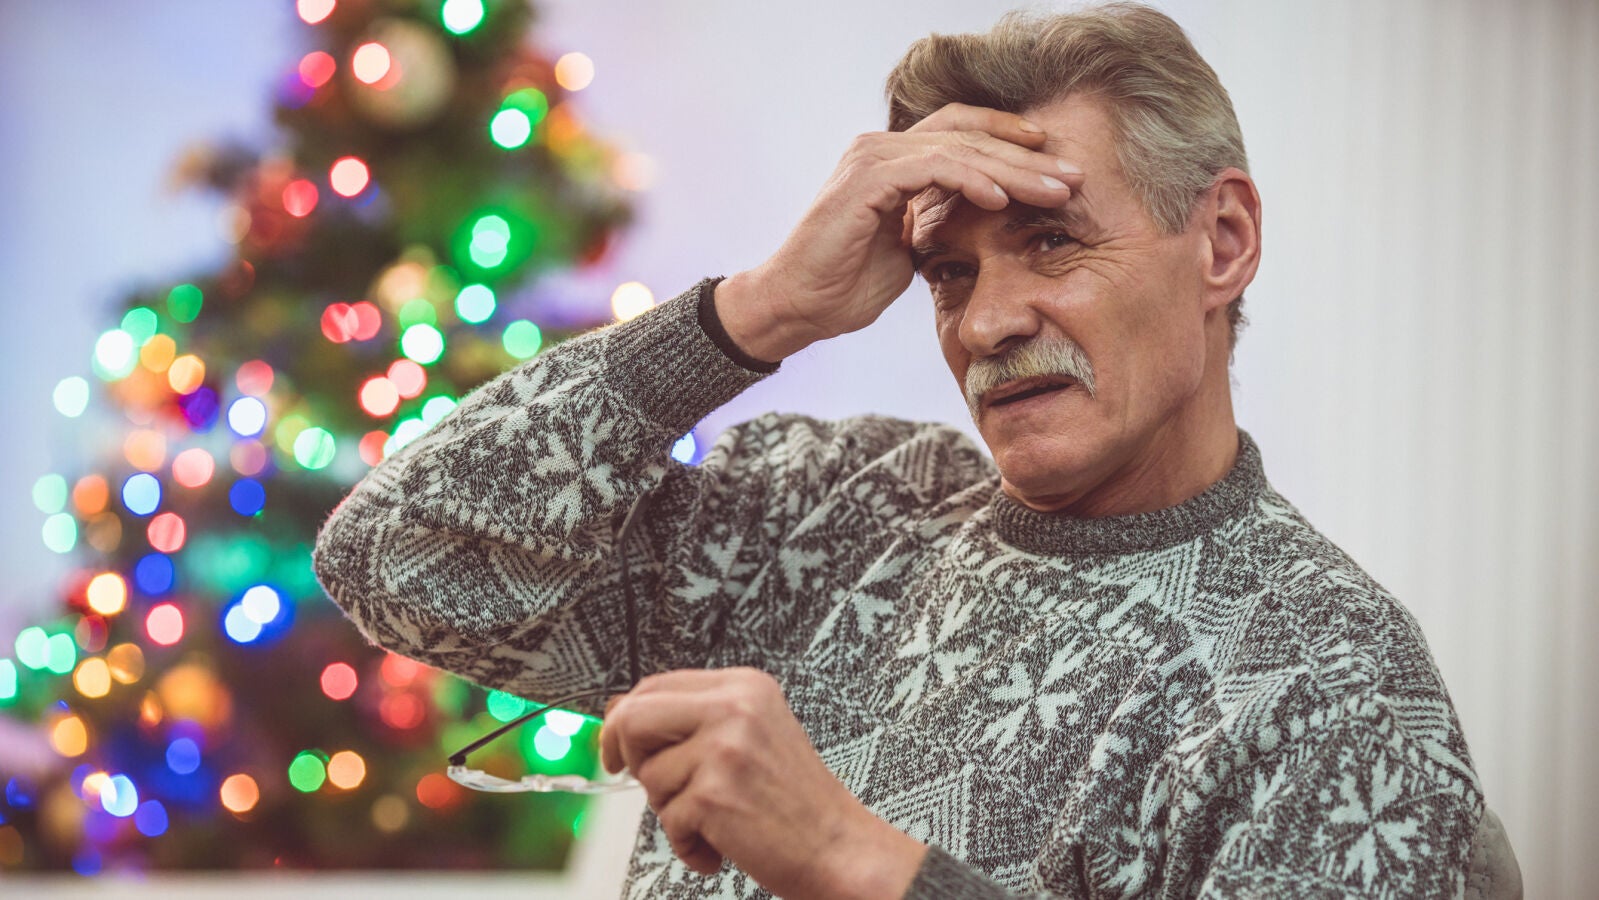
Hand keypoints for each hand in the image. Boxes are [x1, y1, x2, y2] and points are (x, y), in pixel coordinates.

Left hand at [600, 668, 926, 899]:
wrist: (838, 847)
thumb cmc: (795, 802)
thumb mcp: (751, 736)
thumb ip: (692, 721)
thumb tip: (619, 715)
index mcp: (743, 686)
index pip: (656, 685)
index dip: (625, 719)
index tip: (617, 746)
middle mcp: (735, 707)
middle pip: (635, 717)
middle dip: (629, 756)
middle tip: (652, 784)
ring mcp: (725, 748)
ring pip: (649, 777)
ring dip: (673, 810)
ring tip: (716, 818)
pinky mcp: (715, 792)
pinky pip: (667, 821)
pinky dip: (689, 845)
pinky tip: (722, 843)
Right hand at [716, 102, 1082, 361]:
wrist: (797, 307)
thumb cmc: (845, 285)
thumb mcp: (907, 250)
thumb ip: (936, 224)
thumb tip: (979, 224)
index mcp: (893, 160)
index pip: (963, 132)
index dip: (1011, 140)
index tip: (1057, 164)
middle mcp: (881, 148)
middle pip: (969, 134)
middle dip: (1027, 156)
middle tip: (1074, 176)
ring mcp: (872, 159)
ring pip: (958, 148)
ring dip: (1012, 170)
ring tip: (1053, 191)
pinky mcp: (866, 179)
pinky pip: (932, 169)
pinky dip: (971, 181)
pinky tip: (1003, 201)